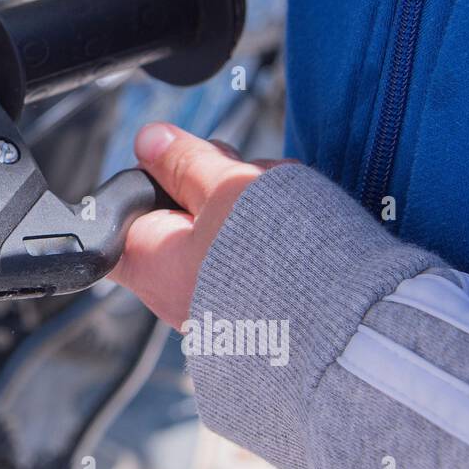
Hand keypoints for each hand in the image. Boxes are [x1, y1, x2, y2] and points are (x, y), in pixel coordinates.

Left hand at [111, 123, 290, 325]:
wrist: (352, 328)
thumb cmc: (283, 262)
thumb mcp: (227, 188)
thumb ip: (183, 162)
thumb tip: (148, 140)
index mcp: (148, 263)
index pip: (116, 216)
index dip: (147, 181)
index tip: (176, 165)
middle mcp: (172, 292)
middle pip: (174, 215)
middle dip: (212, 185)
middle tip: (242, 179)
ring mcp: (211, 303)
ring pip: (218, 229)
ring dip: (250, 205)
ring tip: (283, 207)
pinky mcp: (251, 310)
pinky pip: (250, 257)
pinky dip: (272, 236)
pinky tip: (299, 232)